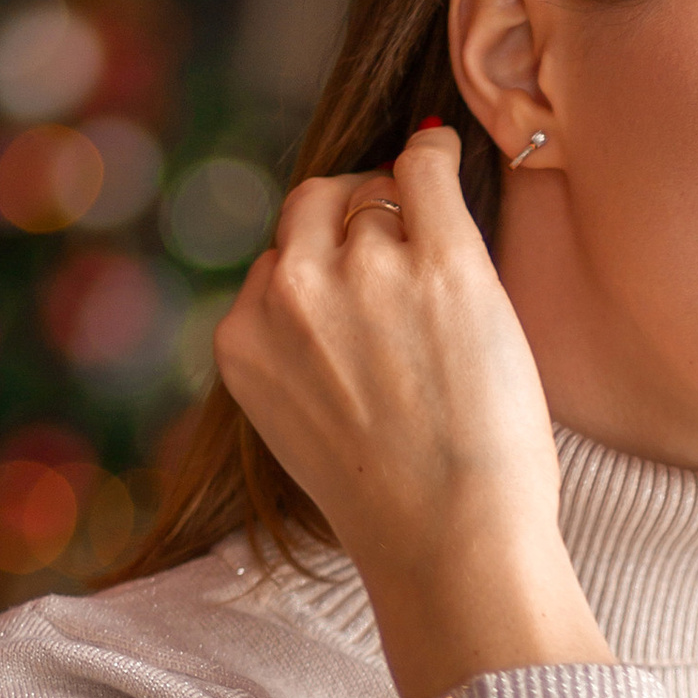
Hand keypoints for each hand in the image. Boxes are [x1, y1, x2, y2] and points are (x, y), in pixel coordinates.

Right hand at [214, 125, 611, 697]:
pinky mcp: (441, 262)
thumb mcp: (302, 428)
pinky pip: (425, 167)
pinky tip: (447, 155)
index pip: (275, 262)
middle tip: (394, 236)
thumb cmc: (397, 505)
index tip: (355, 284)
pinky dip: (436, 156)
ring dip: (405, 211)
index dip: (322, 269)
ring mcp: (364, 272)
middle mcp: (290, 294)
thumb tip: (322, 280)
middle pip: (313, 207)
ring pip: (376, 194)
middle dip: (350, 216)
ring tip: (436, 244)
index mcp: (244, 340)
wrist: (453, 543)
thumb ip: (298, 355)